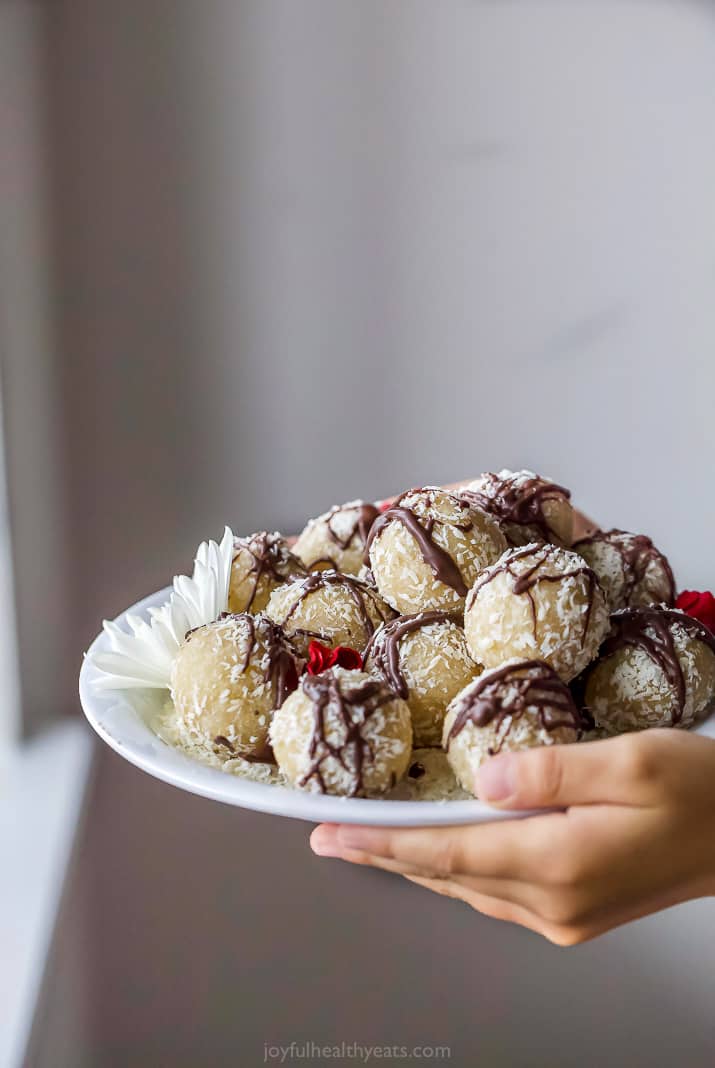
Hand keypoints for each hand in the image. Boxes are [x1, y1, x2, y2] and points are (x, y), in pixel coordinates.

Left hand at [310, 731, 714, 944]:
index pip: (445, 853)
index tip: (331, 834)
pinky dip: (455, 870)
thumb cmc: (701, 793)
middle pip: (446, 875)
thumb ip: (549, 770)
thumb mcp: (629, 763)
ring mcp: (565, 915)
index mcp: (561, 863)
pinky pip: (495, 892)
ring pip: (467, 887)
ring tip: (370, 841)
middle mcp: (554, 902)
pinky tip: (441, 854)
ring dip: (416, 864)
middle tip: (330, 837)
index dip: (381, 843)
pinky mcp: (577, 913)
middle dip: (384, 854)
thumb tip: (484, 778)